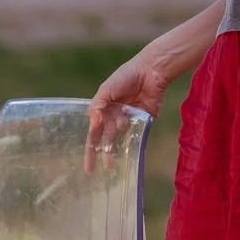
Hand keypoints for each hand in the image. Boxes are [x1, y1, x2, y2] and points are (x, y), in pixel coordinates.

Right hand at [86, 49, 172, 172]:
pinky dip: (133, 141)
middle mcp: (115, 117)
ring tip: (115, 158)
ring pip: (121, 138)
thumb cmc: (126, 76)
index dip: (90, 149)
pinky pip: (137, 134)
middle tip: (107, 167)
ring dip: (117, 148)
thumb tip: (93, 125)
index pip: (94, 133)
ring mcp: (129, 120)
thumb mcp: (107, 89)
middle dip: (105, 153)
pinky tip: (130, 149)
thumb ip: (97, 106)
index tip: (88, 167)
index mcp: (103, 110)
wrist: (151, 71)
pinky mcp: (144, 120)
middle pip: (107, 139)